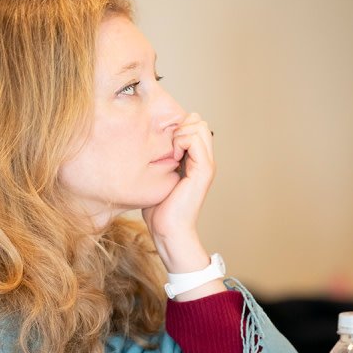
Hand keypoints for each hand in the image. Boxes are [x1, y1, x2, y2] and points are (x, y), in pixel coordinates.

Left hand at [142, 113, 215, 274]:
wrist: (168, 230)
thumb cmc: (159, 210)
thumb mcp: (157, 178)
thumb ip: (159, 161)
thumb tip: (145, 147)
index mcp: (196, 160)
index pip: (193, 125)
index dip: (177, 127)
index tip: (163, 144)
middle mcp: (204, 160)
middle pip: (198, 121)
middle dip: (180, 126)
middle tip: (167, 146)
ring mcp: (206, 164)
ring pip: (199, 125)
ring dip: (180, 133)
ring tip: (171, 153)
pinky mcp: (204, 169)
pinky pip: (195, 139)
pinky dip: (181, 142)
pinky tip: (173, 158)